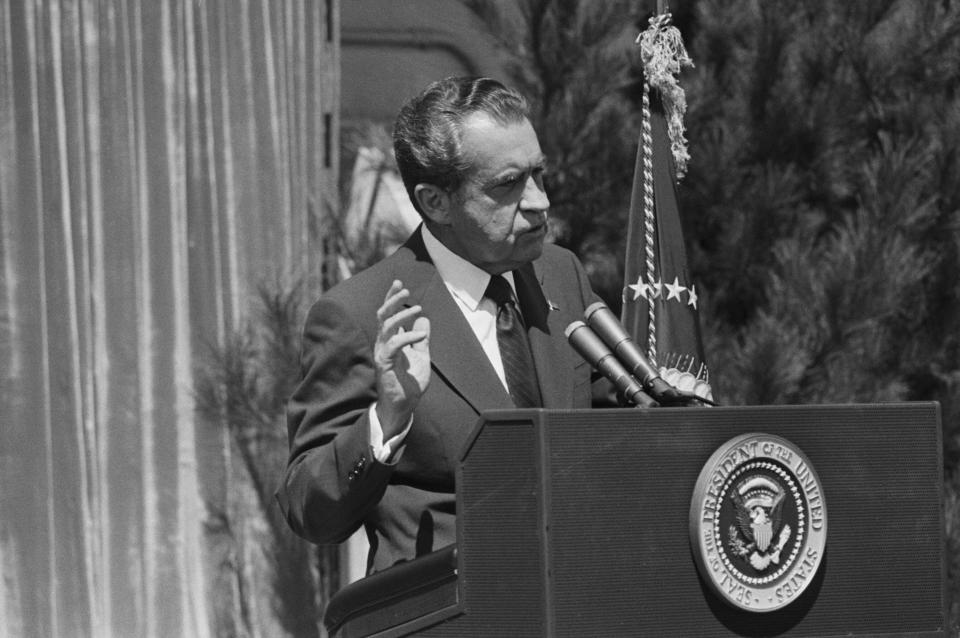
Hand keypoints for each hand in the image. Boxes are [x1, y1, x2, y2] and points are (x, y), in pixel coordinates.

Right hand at [374, 280, 430, 437]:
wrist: (403, 406)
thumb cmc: (409, 383)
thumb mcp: (421, 356)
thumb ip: (421, 339)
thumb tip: (424, 319)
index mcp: (391, 340)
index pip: (388, 314)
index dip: (391, 297)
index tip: (398, 282)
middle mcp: (383, 344)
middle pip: (382, 315)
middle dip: (392, 299)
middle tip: (404, 289)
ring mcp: (382, 353)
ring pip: (386, 326)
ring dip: (401, 314)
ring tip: (417, 308)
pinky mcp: (384, 364)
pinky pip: (394, 345)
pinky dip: (408, 336)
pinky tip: (422, 335)